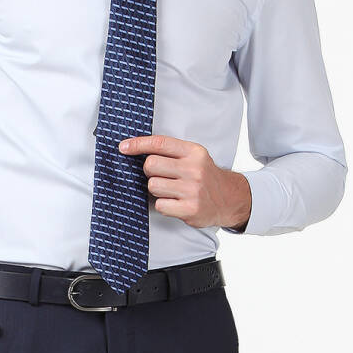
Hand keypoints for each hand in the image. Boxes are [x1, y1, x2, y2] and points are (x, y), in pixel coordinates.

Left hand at [117, 134, 251, 230]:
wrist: (229, 199)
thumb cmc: (205, 177)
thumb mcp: (194, 157)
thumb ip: (171, 152)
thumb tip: (135, 149)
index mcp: (193, 152)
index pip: (160, 143)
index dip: (138, 144)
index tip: (123, 147)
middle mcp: (194, 169)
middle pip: (151, 165)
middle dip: (149, 171)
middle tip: (161, 176)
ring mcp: (192, 190)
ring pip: (153, 186)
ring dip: (156, 190)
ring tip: (171, 191)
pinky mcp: (190, 209)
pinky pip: (160, 205)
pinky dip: (163, 205)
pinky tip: (175, 203)